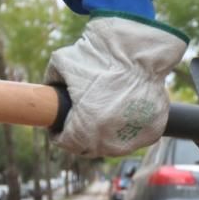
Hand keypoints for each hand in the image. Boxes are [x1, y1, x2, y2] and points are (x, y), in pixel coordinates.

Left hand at [47, 12, 187, 156]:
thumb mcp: (62, 64)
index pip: (65, 142)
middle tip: (82, 118)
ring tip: (104, 114)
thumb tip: (47, 93)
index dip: (59, 132)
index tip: (60, 124)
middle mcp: (108, 141)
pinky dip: (128, 128)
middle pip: (88, 148)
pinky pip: (135, 137)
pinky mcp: (151, 133)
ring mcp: (133, 139)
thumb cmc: (100, 57)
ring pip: (112, 146)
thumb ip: (51, 83)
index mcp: (83, 129)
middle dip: (81, 135)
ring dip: (105, 135)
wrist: (138, 51)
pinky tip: (124, 112)